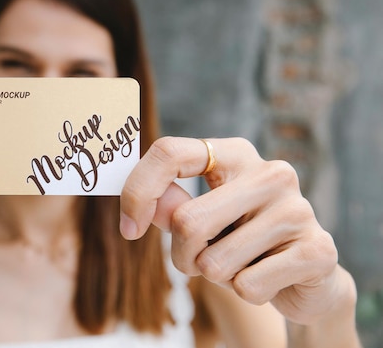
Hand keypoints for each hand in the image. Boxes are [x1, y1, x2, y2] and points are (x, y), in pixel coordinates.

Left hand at [120, 137, 343, 324]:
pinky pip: (247, 286)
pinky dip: (246, 293)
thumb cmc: (242, 239)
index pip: (169, 152)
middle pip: (186, 221)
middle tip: (202, 261)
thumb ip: (171, 206)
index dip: (138, 192)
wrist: (306, 273)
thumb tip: (140, 206)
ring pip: (214, 262)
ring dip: (217, 277)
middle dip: (182, 256)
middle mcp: (270, 172)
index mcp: (235, 154)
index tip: (129, 229)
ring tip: (243, 265)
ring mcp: (297, 208)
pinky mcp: (317, 249)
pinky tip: (268, 279)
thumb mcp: (203, 218)